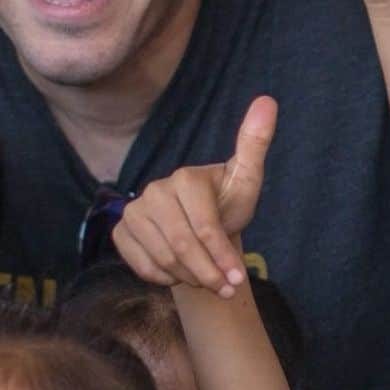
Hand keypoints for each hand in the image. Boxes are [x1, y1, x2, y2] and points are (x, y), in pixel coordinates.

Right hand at [113, 97, 276, 296]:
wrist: (202, 227)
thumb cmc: (227, 204)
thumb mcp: (246, 180)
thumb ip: (254, 145)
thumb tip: (267, 101)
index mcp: (185, 178)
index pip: (204, 227)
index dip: (222, 257)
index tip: (239, 280)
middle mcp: (154, 191)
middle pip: (181, 246)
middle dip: (207, 274)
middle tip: (226, 288)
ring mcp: (133, 212)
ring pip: (163, 259)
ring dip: (190, 279)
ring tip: (209, 282)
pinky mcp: (122, 232)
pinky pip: (141, 266)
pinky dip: (165, 278)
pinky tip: (181, 275)